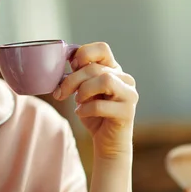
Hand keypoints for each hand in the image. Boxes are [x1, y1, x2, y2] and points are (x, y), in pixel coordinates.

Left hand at [53, 42, 137, 159]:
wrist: (106, 142)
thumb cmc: (93, 114)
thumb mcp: (83, 90)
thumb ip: (79, 75)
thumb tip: (68, 60)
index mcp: (113, 70)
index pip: (102, 49)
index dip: (84, 54)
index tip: (71, 67)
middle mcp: (125, 79)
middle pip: (95, 68)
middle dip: (72, 80)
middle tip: (61, 93)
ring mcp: (129, 95)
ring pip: (104, 80)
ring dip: (83, 91)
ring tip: (78, 102)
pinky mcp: (127, 112)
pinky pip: (101, 105)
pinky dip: (85, 109)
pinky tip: (81, 112)